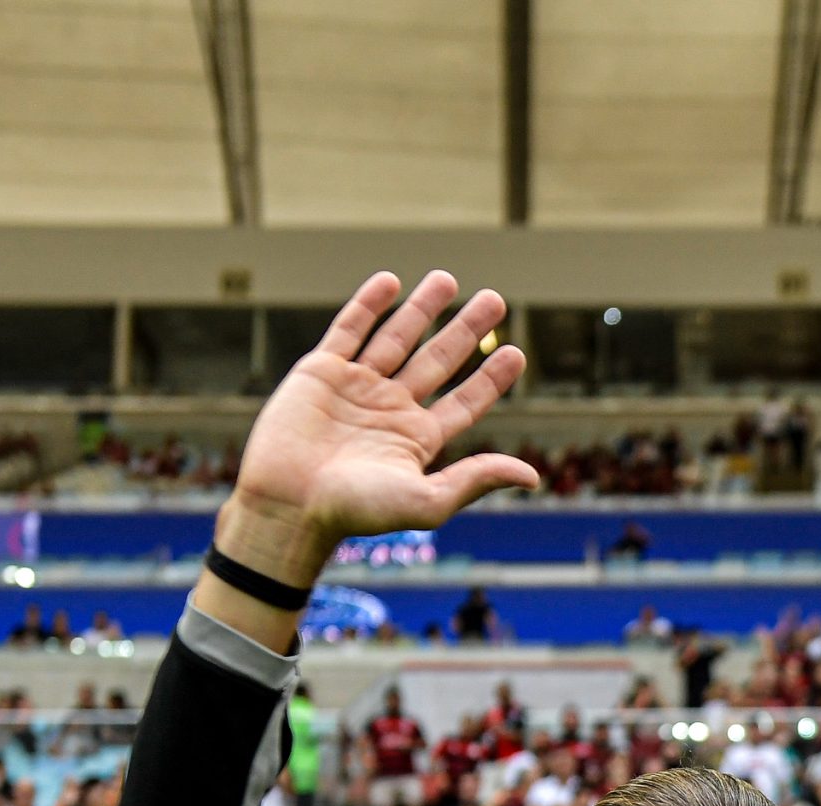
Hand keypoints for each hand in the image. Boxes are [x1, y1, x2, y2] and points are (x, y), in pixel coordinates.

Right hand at [219, 271, 535, 577]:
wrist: (288, 505)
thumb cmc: (356, 512)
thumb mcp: (427, 501)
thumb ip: (476, 480)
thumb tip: (532, 476)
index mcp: (417, 440)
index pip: (465, 401)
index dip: (491, 378)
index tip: (516, 353)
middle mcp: (390, 410)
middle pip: (437, 360)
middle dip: (466, 330)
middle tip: (495, 301)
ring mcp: (356, 388)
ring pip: (396, 338)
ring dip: (422, 308)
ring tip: (447, 278)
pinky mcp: (320, 372)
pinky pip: (348, 331)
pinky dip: (368, 305)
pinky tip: (391, 282)